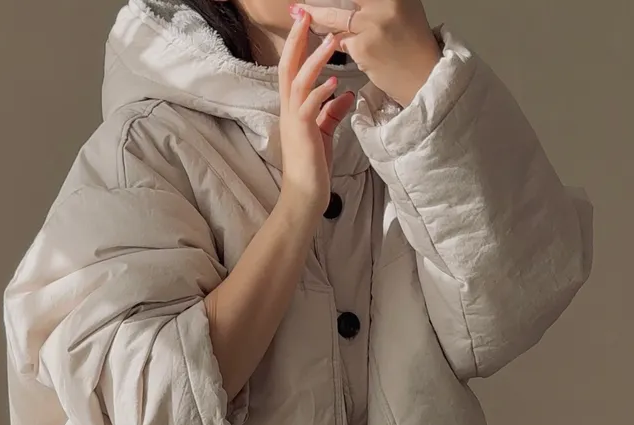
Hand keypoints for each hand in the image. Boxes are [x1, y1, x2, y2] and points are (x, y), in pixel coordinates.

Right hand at [278, 10, 354, 223]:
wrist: (303, 196)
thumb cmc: (312, 168)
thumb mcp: (324, 133)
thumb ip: (332, 112)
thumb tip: (346, 94)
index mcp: (293, 108)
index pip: (291, 69)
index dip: (297, 44)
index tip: (305, 21)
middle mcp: (289, 110)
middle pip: (288, 67)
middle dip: (297, 40)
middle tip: (305, 14)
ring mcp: (294, 121)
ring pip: (299, 81)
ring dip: (314, 60)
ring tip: (331, 40)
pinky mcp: (303, 134)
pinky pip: (309, 107)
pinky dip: (320, 93)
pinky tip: (334, 82)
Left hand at [295, 0, 440, 107]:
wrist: (423, 78)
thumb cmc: (413, 44)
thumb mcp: (403, 9)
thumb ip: (379, 1)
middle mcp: (385, 4)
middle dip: (316, 4)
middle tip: (297, 3)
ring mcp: (372, 25)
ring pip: (336, 18)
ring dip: (316, 16)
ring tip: (297, 10)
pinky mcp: (363, 48)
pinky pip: (342, 42)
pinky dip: (338, 44)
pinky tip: (340, 47)